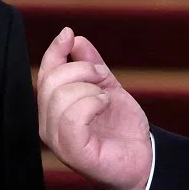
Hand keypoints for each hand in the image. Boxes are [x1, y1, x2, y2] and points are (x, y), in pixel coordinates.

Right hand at [37, 27, 153, 189]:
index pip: (44, 74)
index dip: (53, 50)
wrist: (143, 156)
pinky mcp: (72, 151)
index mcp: (54, 109)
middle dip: (82, 69)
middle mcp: (49, 125)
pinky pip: (72, 117)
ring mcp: (58, 140)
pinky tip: (104, 104)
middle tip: (102, 76)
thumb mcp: (107, 86)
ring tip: (105, 97)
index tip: (68, 33)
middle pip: (50, 81)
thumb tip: (76, 40)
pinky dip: (93, 102)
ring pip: (60, 96)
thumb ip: (90, 64)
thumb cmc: (123, 127)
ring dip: (91, 88)